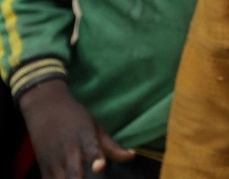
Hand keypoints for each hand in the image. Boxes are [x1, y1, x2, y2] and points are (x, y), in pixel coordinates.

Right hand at [19, 79, 134, 177]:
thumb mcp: (95, 127)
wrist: (45, 108)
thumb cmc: (75, 118)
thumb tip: (132, 156)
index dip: (95, 158)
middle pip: (73, 172)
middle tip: (87, 178)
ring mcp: (53, 160)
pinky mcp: (43, 167)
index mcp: (83, 136)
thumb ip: (112, 146)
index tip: (99, 166)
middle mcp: (67, 150)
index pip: (90, 148)